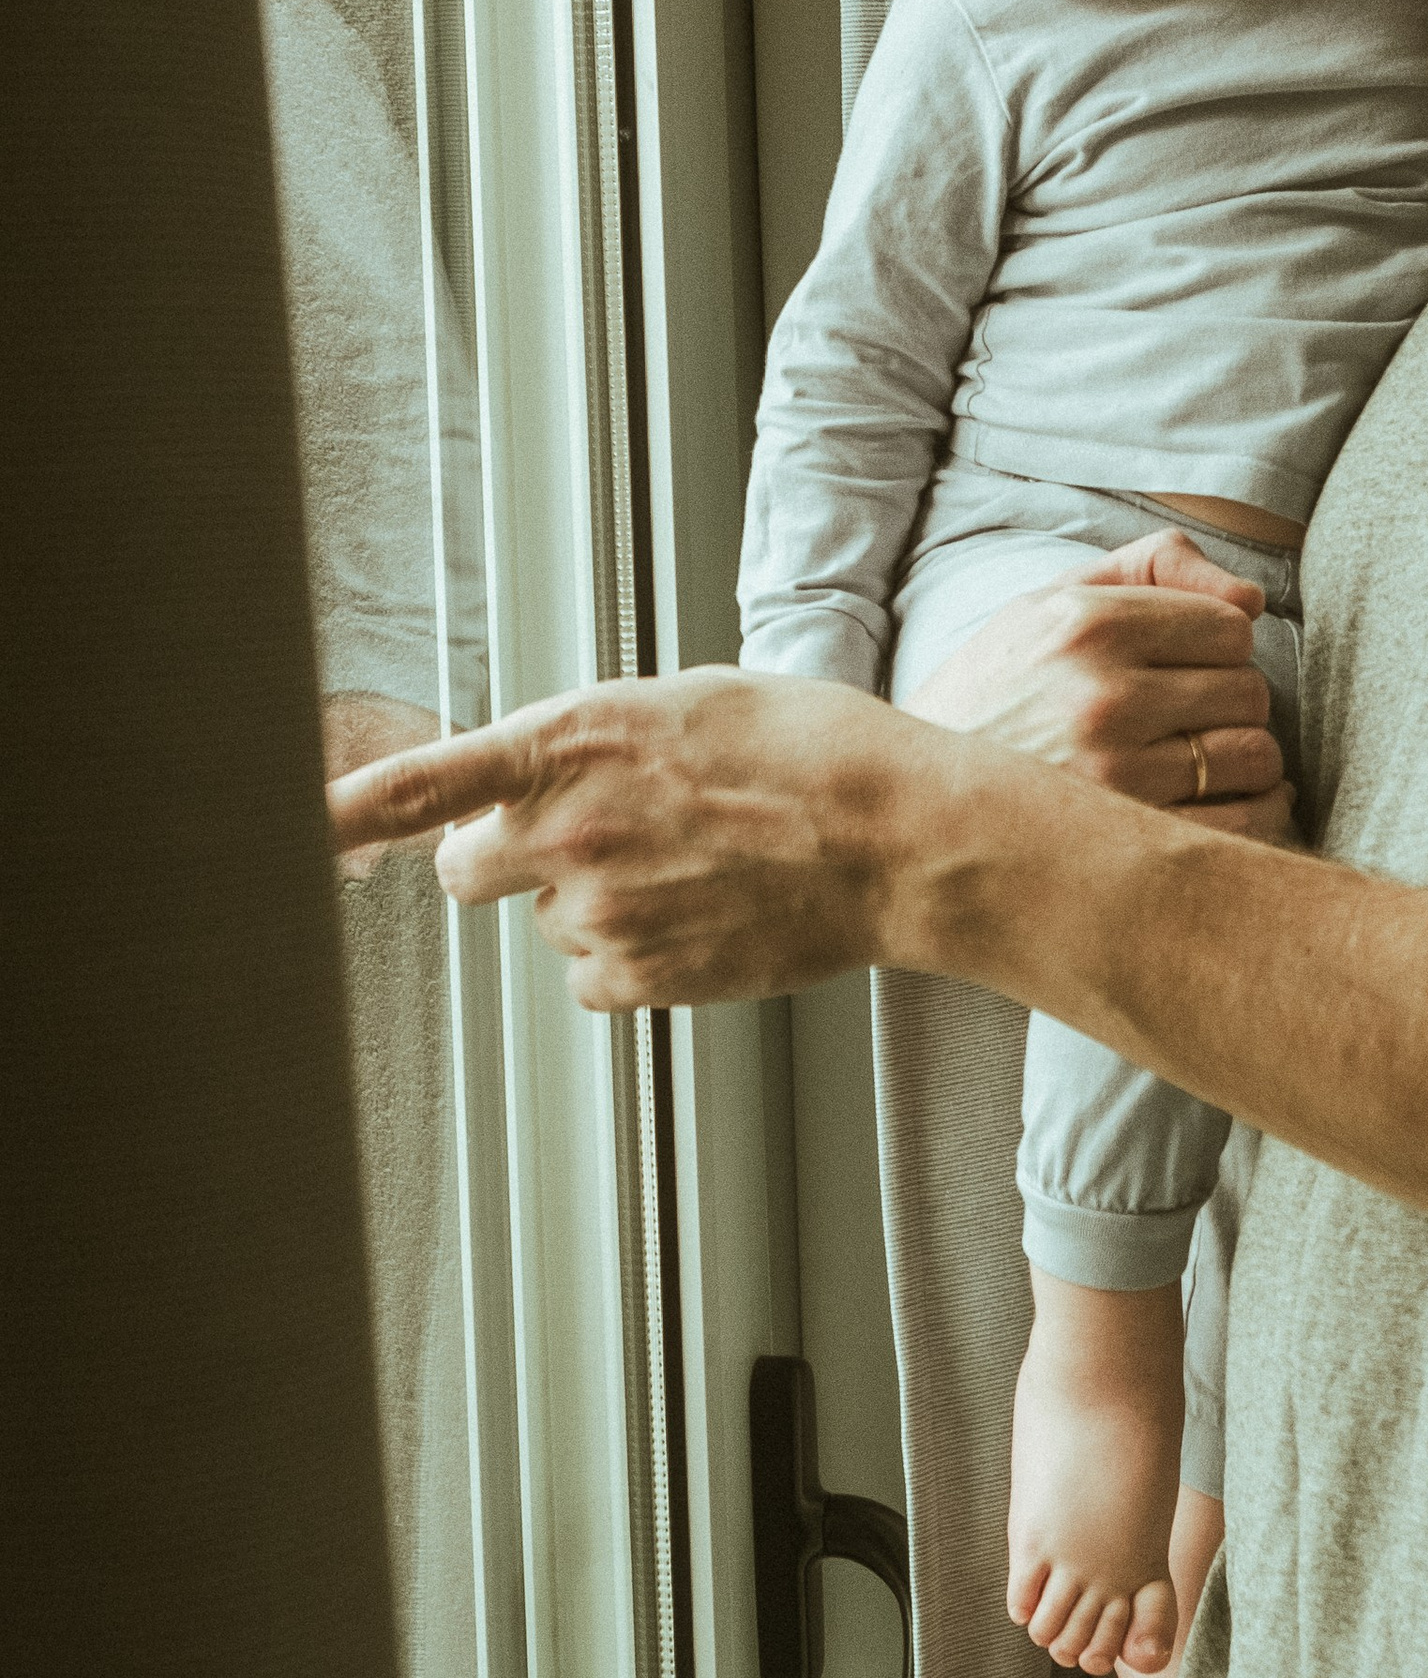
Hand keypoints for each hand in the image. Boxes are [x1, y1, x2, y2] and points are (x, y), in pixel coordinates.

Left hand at [325, 667, 944, 1008]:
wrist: (894, 836)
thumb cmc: (810, 751)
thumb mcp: (683, 701)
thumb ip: (585, 741)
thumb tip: (527, 785)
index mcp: (573, 739)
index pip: (420, 784)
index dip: (338, 816)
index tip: (283, 833)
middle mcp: (568, 828)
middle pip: (468, 867)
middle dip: (508, 855)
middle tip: (595, 834)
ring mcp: (599, 909)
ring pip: (547, 919)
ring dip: (594, 899)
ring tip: (693, 864)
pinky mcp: (636, 976)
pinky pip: (590, 976)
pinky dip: (631, 955)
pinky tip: (701, 913)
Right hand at [904, 528, 1291, 836]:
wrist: (912, 794)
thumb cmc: (996, 689)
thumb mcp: (1049, 602)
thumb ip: (1151, 569)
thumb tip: (1252, 598)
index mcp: (1087, 624)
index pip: (1232, 627)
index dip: (1218, 647)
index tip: (1184, 665)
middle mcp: (1103, 696)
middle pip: (1249, 692)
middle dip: (1230, 703)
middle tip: (1185, 717)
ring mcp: (1115, 775)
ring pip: (1255, 757)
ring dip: (1242, 760)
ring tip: (1196, 760)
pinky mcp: (1124, 841)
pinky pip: (1242, 824)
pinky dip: (1249, 813)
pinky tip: (1216, 803)